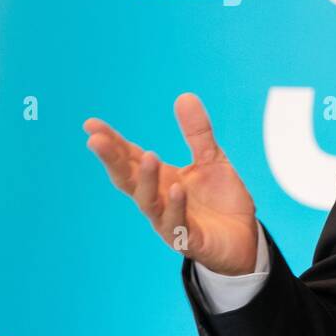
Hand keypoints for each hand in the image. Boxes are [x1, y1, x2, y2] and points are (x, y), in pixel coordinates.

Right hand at [83, 93, 259, 275]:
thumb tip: (184, 96)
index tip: (91, 124)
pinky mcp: (188, 239)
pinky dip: (175, 206)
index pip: (130, 158)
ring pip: (148, 202)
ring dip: (146, 180)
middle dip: (111, 160)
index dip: (111, 142)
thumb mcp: (212, 159)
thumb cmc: (221, 201)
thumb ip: (198, 132)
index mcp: (160, 179)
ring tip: (148, 156)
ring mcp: (170, 221)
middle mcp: (158, 199)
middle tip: (95, 139)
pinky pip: (177, 223)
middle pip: (128, 179)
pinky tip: (177, 188)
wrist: (245, 237)